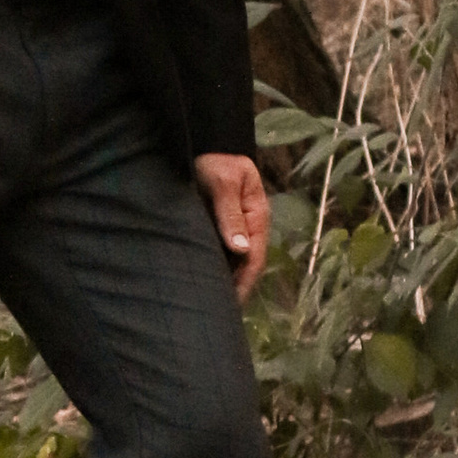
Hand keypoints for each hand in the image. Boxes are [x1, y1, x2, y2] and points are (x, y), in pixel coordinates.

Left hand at [194, 151, 268, 302]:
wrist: (204, 142)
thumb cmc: (214, 159)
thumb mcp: (222, 181)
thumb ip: (229, 213)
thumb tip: (241, 249)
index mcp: (257, 216)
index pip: (254, 258)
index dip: (244, 283)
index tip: (231, 305)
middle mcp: (248, 226)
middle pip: (244, 265)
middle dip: (234, 288)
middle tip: (217, 315)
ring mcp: (234, 227)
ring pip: (231, 261)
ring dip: (223, 280)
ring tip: (207, 305)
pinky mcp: (219, 225)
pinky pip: (219, 251)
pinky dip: (213, 267)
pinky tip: (200, 281)